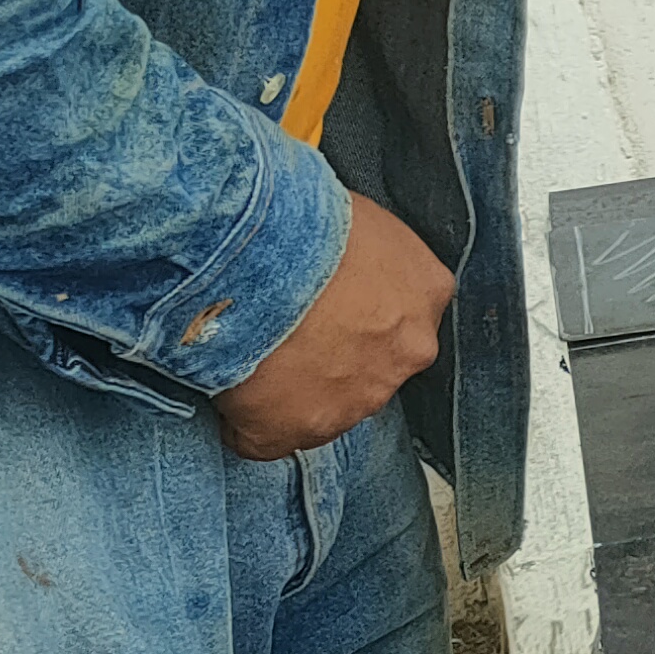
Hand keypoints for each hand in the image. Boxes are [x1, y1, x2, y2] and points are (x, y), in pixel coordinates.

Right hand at [215, 196, 455, 459]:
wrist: (251, 250)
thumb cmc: (302, 217)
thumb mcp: (363, 218)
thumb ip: (370, 251)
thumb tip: (345, 255)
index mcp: (427, 291)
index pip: (402, 317)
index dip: (358, 312)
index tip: (328, 304)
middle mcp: (405, 353)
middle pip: (371, 365)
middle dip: (336, 354)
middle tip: (289, 328)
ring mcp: (352, 400)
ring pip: (324, 405)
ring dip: (294, 387)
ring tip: (252, 351)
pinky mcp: (288, 432)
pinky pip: (263, 436)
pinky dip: (243, 420)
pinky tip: (226, 387)